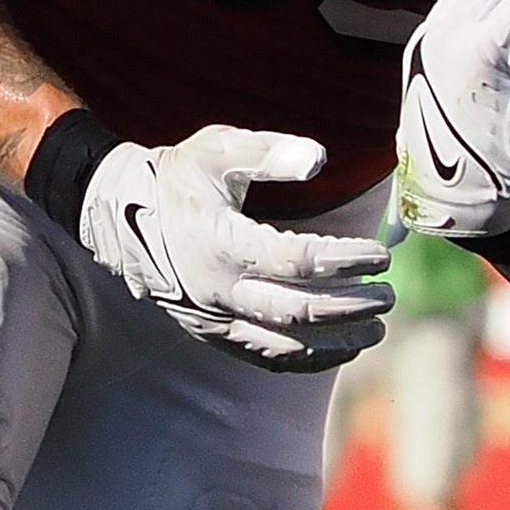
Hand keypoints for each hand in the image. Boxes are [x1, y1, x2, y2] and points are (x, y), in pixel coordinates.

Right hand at [74, 125, 391, 371]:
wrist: (120, 216)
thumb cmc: (178, 178)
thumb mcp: (218, 149)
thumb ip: (269, 152)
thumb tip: (318, 158)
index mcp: (222, 242)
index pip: (298, 261)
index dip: (345, 260)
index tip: (380, 255)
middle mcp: (218, 289)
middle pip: (299, 311)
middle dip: (352, 306)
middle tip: (388, 294)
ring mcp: (213, 317)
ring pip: (285, 345)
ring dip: (337, 341)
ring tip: (377, 329)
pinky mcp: (212, 333)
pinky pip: (266, 357)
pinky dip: (308, 359)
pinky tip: (340, 350)